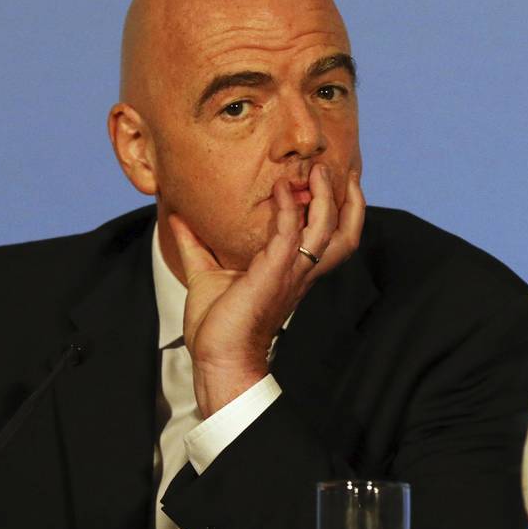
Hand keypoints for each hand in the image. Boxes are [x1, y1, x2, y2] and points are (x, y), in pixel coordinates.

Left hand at [170, 164, 364, 416]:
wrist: (218, 358)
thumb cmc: (217, 326)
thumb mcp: (206, 275)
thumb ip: (196, 245)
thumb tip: (178, 218)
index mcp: (292, 272)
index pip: (328, 237)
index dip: (335, 209)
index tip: (327, 181)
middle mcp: (300, 271)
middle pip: (343, 232)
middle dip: (349, 200)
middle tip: (340, 170)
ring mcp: (291, 272)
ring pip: (328, 228)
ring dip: (327, 196)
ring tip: (320, 170)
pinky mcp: (274, 272)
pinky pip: (291, 232)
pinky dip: (288, 206)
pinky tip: (280, 187)